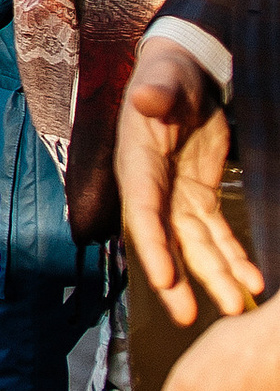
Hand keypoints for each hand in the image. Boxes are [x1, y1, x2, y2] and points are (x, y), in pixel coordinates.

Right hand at [119, 38, 263, 325]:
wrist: (184, 75)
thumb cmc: (168, 74)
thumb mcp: (163, 78)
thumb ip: (157, 92)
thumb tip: (147, 100)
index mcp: (138, 162)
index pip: (143, 210)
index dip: (151, 246)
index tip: (165, 279)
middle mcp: (153, 189)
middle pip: (164, 241)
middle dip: (178, 280)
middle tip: (188, 315)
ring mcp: (176, 198)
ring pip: (194, 246)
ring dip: (213, 277)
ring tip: (236, 307)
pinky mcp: (198, 198)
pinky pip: (215, 235)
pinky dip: (232, 258)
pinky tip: (251, 279)